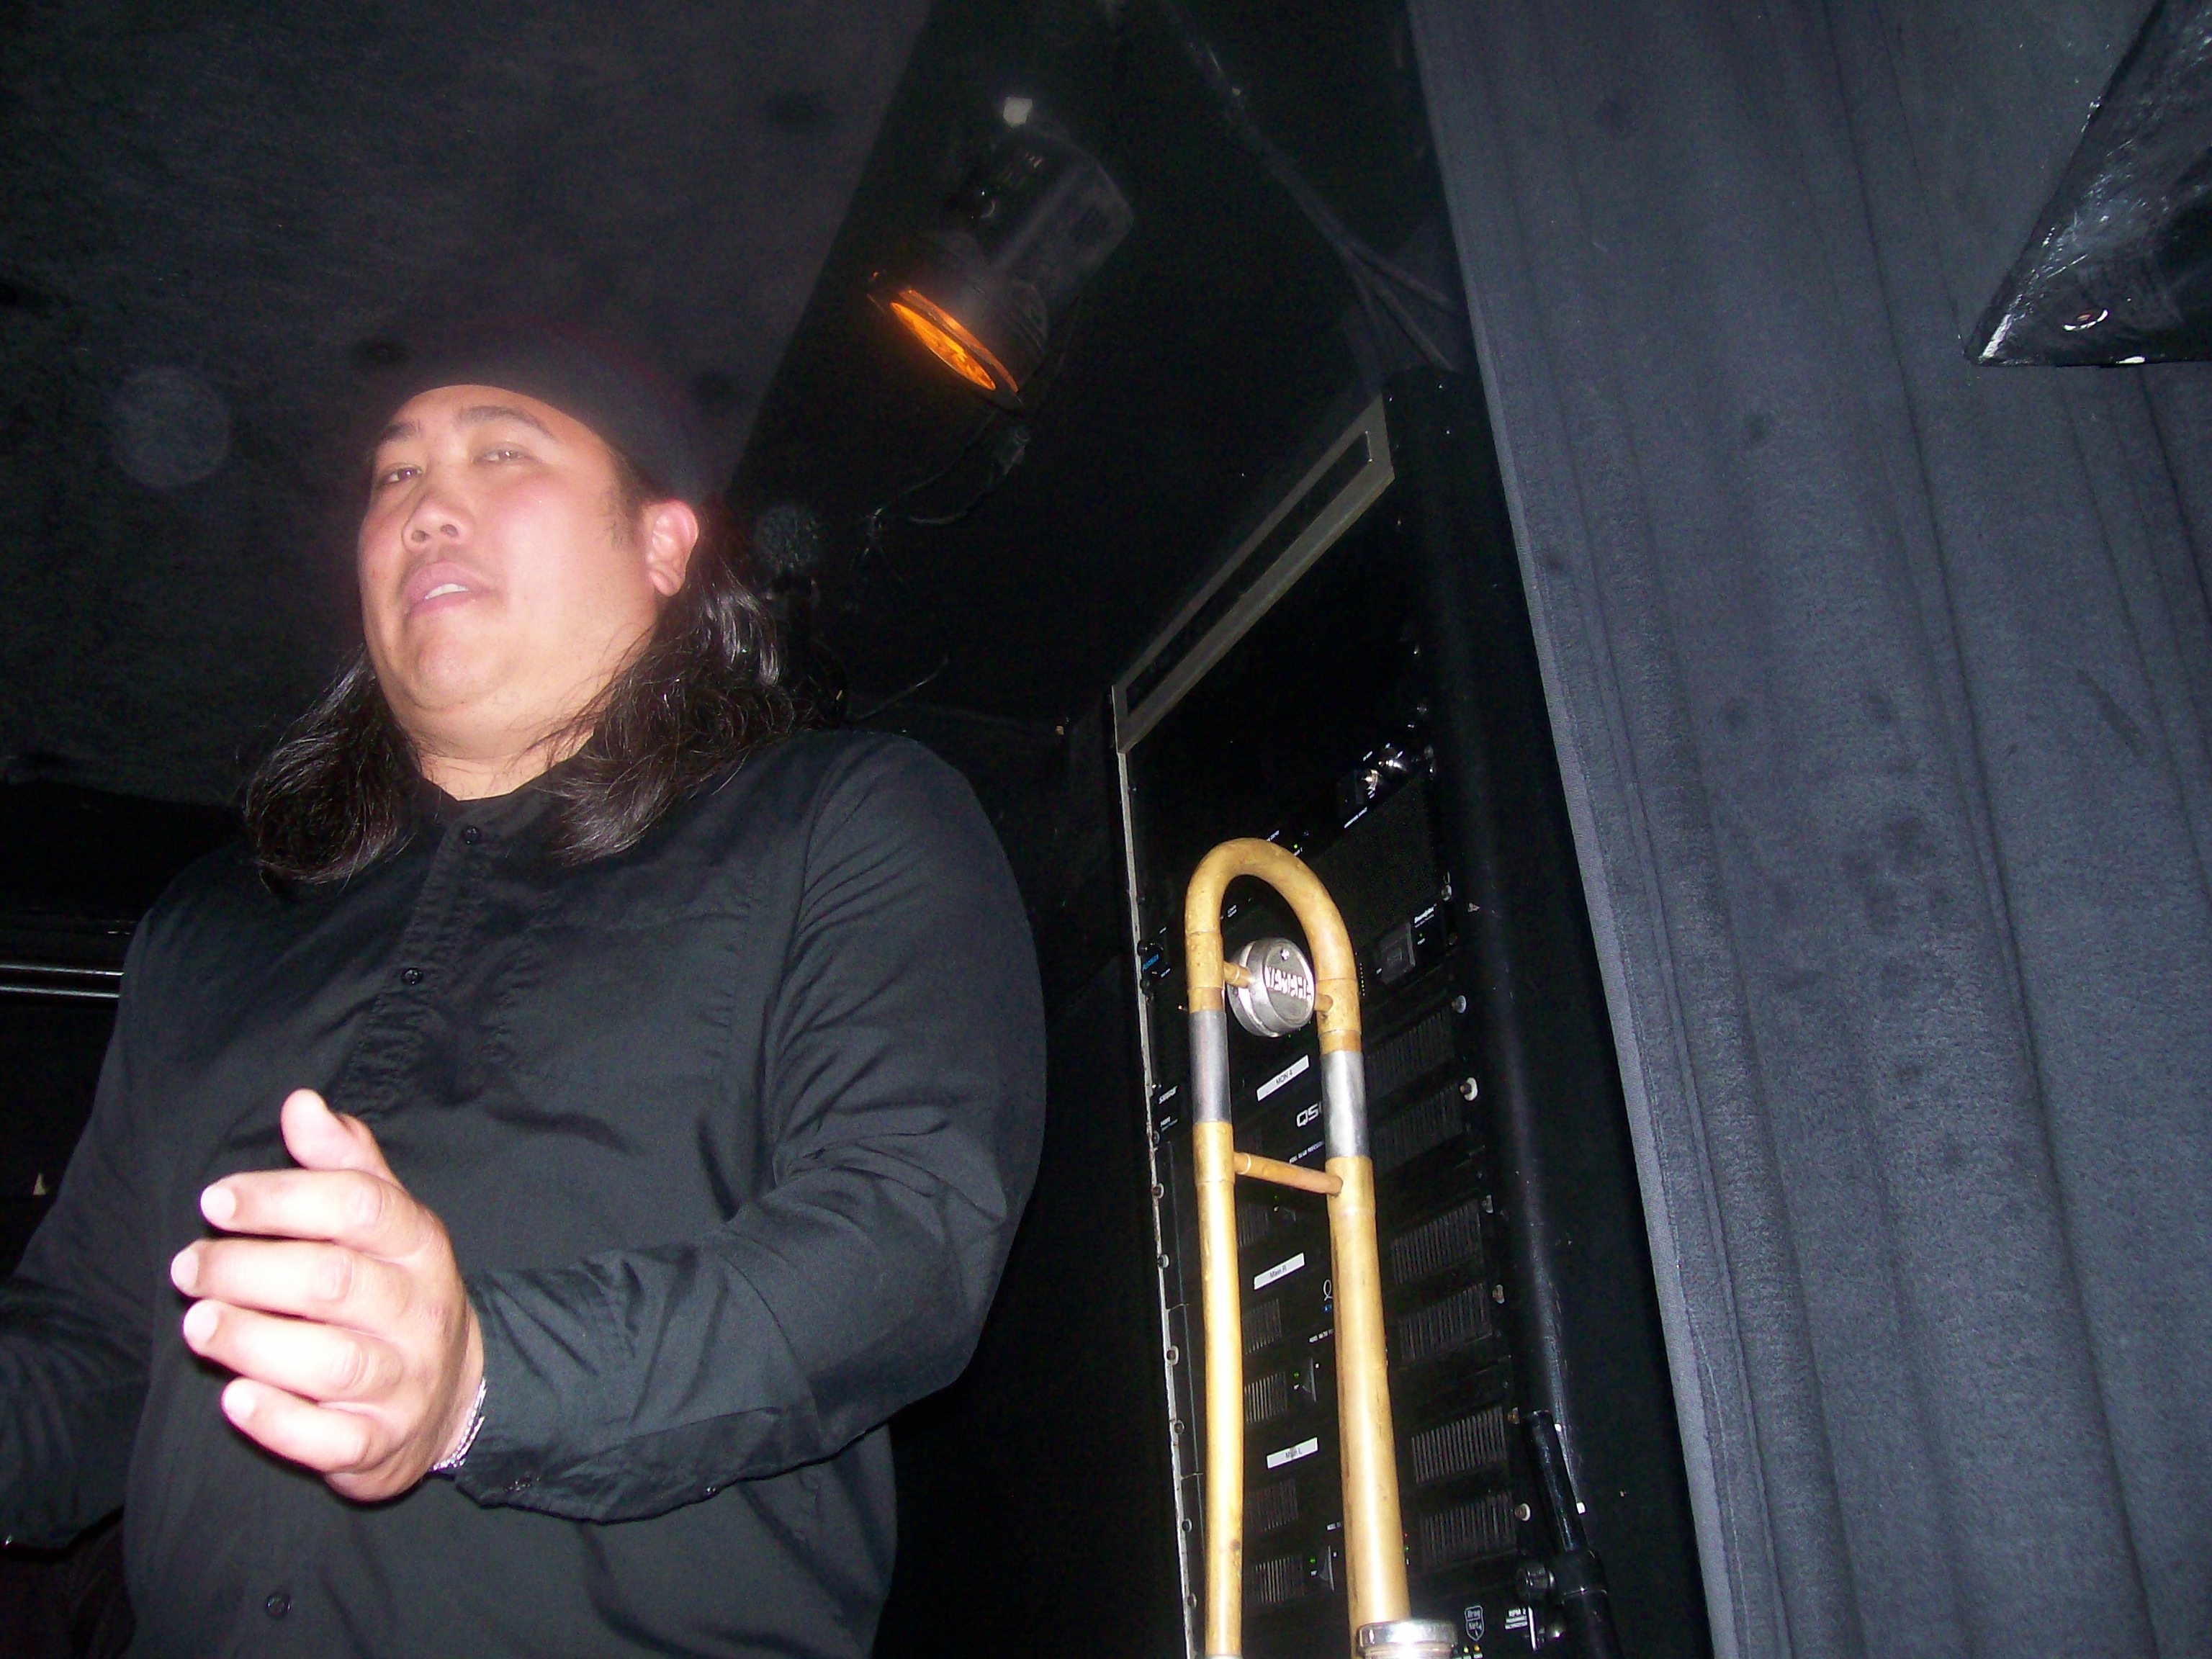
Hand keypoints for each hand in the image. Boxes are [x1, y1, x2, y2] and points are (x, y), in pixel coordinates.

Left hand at [170, 1088, 483, 1500]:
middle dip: (248, 1270)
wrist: (456, 1397)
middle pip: (334, 1282)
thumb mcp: (388, 1222)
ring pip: (331, 1362)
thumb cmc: (397, 1291)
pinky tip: (235, 1398)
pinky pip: (330, 1440)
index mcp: (419, 1244)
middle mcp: (418, 1309)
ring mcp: (403, 1380)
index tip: (216, 1200)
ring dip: (253, 1340)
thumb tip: (301, 1104)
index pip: (361, 1206)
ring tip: (197, 1324)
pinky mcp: (381, 1444)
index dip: (283, 1197)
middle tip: (188, 1266)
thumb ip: (345, 1163)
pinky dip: (278, 1421)